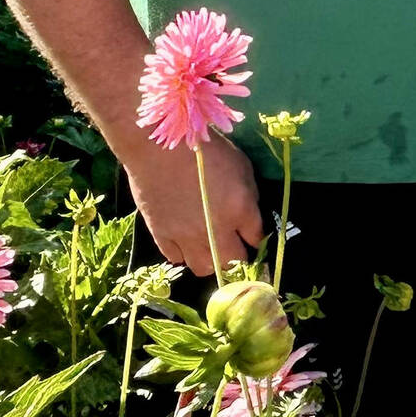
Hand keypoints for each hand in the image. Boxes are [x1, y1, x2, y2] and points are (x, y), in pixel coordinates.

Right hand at [125, 138, 263, 277]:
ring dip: (211, 260)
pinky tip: (186, 240)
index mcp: (239, 209)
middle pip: (233, 263)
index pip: (257, 239)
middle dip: (238, 257)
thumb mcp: (240, 164)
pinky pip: (176, 259)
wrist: (158, 148)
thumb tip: (250, 214)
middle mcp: (216, 230)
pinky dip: (183, 253)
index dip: (257, 239)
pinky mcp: (162, 236)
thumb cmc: (203, 150)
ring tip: (209, 247)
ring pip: (204, 268)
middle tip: (234, 246)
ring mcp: (187, 236)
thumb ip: (249, 194)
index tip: (252, 237)